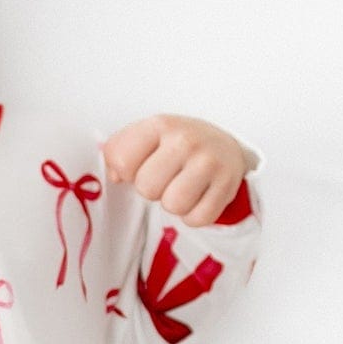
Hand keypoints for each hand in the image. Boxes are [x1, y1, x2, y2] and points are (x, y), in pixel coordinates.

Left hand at [102, 114, 250, 225]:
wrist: (223, 147)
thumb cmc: (176, 146)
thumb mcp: (146, 137)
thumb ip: (119, 152)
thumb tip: (115, 176)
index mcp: (160, 125)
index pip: (122, 161)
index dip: (126, 172)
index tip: (141, 166)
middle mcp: (186, 140)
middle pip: (146, 187)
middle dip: (151, 190)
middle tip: (166, 178)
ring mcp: (209, 162)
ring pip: (173, 205)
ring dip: (173, 204)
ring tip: (181, 188)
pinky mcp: (227, 185)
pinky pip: (197, 218)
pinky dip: (194, 215)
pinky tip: (198, 197)